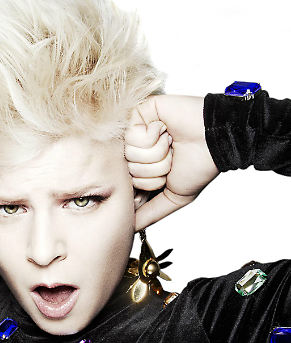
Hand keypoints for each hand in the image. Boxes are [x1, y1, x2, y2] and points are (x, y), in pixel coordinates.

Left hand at [125, 95, 219, 230]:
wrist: (218, 140)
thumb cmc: (198, 166)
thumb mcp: (173, 197)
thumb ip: (149, 213)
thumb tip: (128, 229)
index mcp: (140, 167)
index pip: (124, 186)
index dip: (144, 188)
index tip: (162, 181)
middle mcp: (134, 150)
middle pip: (126, 172)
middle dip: (154, 172)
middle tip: (172, 159)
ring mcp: (134, 131)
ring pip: (129, 155)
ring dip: (157, 154)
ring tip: (171, 144)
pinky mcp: (137, 113)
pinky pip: (132, 135)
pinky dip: (155, 138)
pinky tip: (166, 130)